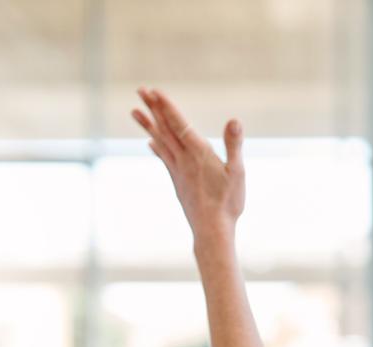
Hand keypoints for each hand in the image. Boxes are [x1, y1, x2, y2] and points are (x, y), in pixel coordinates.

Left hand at [131, 88, 245, 242]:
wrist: (211, 230)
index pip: (179, 124)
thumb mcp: (237, 173)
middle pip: (166, 129)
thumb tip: (234, 121)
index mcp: (199, 154)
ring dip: (148, 124)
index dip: (167, 107)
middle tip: (141, 90)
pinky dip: (156, 145)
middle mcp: (184, 160)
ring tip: (134, 111)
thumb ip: (234, 145)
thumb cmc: (227, 203)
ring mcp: (178, 170)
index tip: (154, 92)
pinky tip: (150, 141)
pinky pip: (164, 158)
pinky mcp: (177, 181)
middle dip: (154, 108)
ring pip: (160, 141)